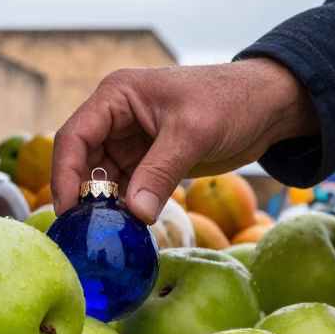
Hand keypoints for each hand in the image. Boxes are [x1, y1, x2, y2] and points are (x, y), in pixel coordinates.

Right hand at [51, 59, 319, 223]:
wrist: (269, 106)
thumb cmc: (232, 102)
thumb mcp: (192, 135)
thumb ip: (159, 173)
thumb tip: (133, 215)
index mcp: (117, 96)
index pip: (75, 136)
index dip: (65, 175)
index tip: (68, 212)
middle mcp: (116, 117)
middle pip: (82, 161)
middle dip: (82, 196)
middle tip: (83, 233)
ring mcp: (130, 140)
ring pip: (101, 179)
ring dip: (103, 206)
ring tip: (104, 236)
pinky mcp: (148, 160)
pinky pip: (125, 188)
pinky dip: (124, 208)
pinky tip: (125, 230)